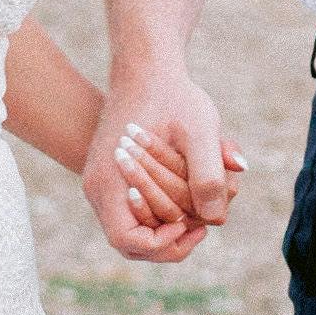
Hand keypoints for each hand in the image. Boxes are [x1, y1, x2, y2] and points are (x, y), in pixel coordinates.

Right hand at [93, 68, 240, 262]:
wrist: (146, 70)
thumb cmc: (171, 96)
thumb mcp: (199, 131)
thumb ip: (208, 176)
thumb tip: (216, 219)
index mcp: (109, 181)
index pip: (129, 240)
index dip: (163, 244)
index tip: (194, 226)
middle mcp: (99, 189)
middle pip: (132, 243)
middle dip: (171, 241)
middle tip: (204, 225)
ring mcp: (104, 185)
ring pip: (135, 229)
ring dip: (168, 226)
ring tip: (200, 212)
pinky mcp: (114, 179)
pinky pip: (136, 211)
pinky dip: (163, 211)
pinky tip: (189, 196)